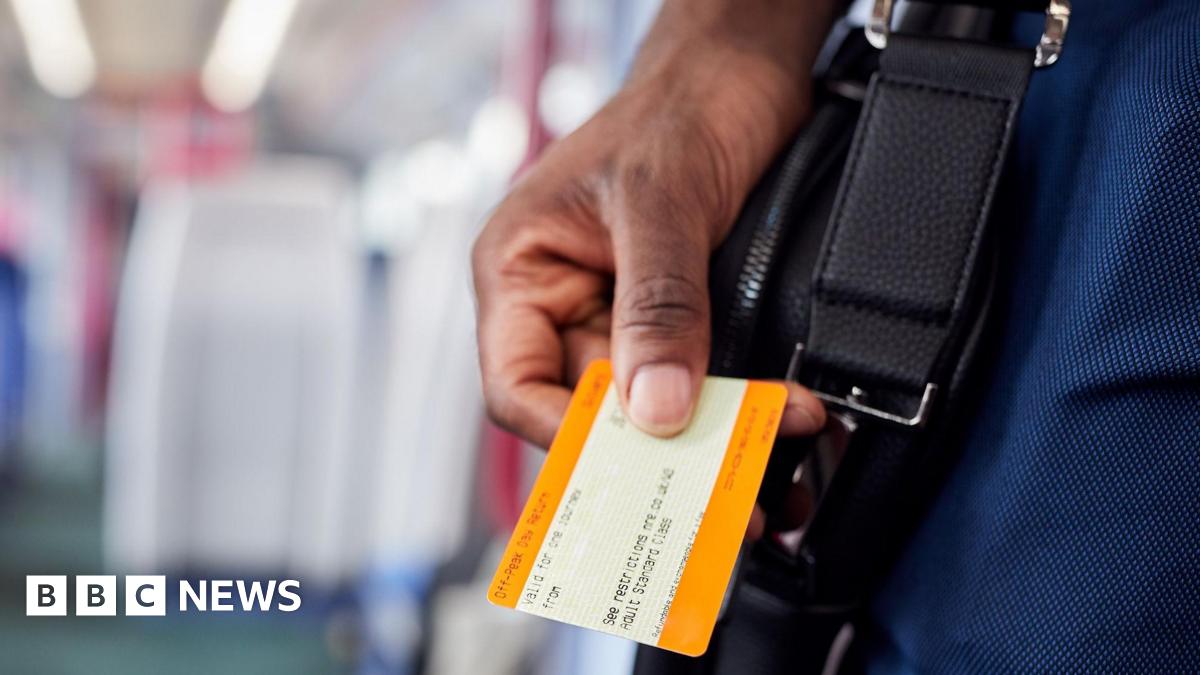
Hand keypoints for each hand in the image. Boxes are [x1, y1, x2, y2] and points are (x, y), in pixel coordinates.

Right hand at [473, 0, 835, 446]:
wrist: (746, 65)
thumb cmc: (680, 102)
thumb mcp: (661, 201)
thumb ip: (657, 304)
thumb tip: (656, 407)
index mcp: (521, 269)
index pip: (518, 385)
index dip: (568, 438)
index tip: (635, 469)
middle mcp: (562, 300)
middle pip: (593, 410)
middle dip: (659, 452)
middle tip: (721, 494)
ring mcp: (621, 312)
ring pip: (651, 405)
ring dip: (708, 441)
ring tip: (764, 475)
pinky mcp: (676, 316)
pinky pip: (697, 380)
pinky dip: (736, 410)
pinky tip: (776, 426)